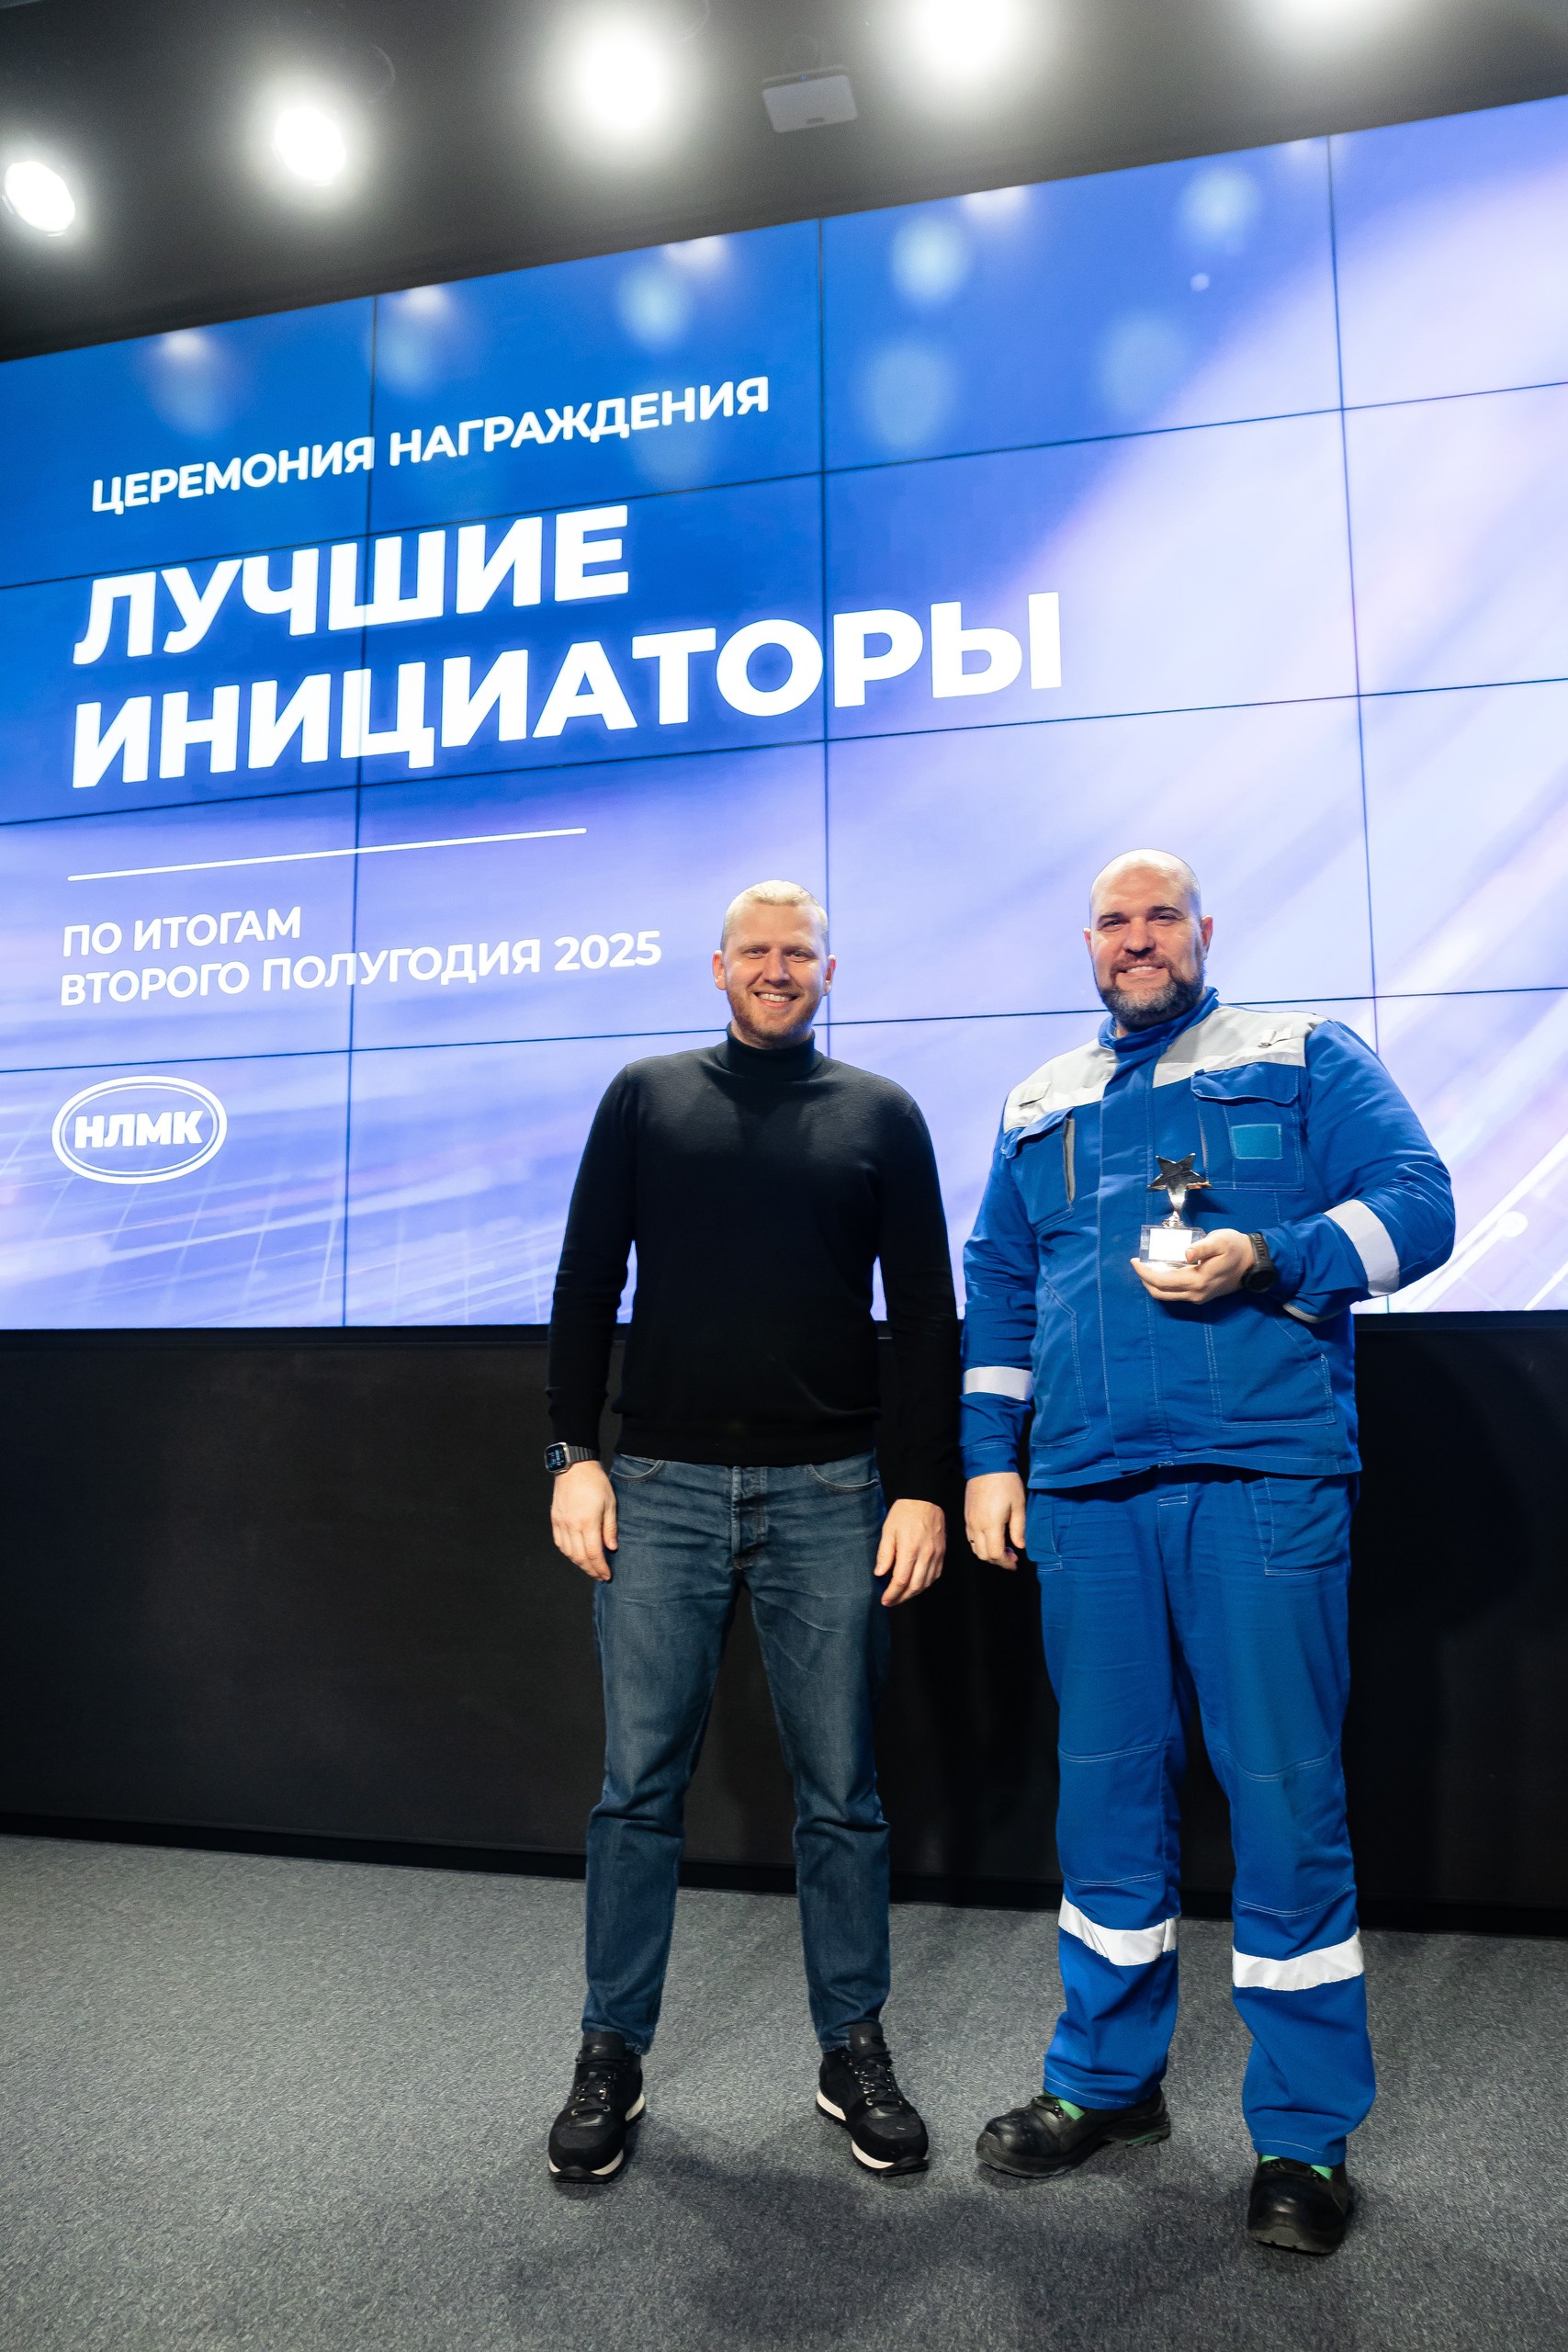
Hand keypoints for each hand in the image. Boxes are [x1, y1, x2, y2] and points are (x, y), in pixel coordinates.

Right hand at [550, 1459, 617, 1582]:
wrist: (575, 1467)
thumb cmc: (596, 1483)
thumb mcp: (610, 1503)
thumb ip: (610, 1528)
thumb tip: (611, 1548)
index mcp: (587, 1522)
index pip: (593, 1553)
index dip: (600, 1567)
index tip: (606, 1575)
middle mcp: (572, 1525)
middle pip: (580, 1557)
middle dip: (591, 1570)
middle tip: (600, 1576)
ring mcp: (561, 1523)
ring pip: (568, 1552)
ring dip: (579, 1563)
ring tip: (590, 1568)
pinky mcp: (555, 1519)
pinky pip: (560, 1543)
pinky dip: (568, 1553)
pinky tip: (576, 1555)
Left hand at [874, 1499, 945, 1606]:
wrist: (926, 1499)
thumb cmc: (904, 1512)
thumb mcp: (888, 1530)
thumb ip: (885, 1554)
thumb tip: (879, 1574)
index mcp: (910, 1550)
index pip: (901, 1581)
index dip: (892, 1594)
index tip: (884, 1600)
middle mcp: (925, 1555)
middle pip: (915, 1587)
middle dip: (901, 1598)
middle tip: (891, 1602)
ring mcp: (936, 1555)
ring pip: (926, 1583)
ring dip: (913, 1593)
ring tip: (901, 1596)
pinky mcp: (942, 1553)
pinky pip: (935, 1575)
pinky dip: (925, 1584)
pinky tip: (916, 1584)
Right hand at [966, 1471, 1026, 1568]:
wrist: (987, 1464)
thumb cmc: (1006, 1482)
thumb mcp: (1019, 1505)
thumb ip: (1019, 1529)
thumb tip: (1020, 1546)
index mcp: (991, 1524)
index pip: (995, 1554)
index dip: (1006, 1563)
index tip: (1016, 1562)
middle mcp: (976, 1525)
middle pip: (983, 1555)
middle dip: (998, 1561)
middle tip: (1012, 1557)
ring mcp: (969, 1521)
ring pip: (975, 1548)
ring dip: (988, 1553)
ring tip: (1003, 1548)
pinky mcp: (966, 1516)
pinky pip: (970, 1537)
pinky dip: (980, 1544)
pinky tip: (992, 1537)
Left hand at [1131, 1226, 1253, 1305]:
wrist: (1254, 1263)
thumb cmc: (1236, 1247)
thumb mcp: (1219, 1241)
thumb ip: (1201, 1247)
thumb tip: (1185, 1253)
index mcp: (1197, 1280)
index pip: (1161, 1280)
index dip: (1144, 1272)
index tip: (1134, 1260)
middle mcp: (1196, 1293)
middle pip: (1160, 1292)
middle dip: (1145, 1279)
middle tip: (1138, 1264)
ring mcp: (1199, 1298)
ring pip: (1167, 1296)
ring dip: (1154, 1284)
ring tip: (1147, 1268)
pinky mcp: (1203, 1297)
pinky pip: (1177, 1295)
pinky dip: (1165, 1286)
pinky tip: (1163, 1272)